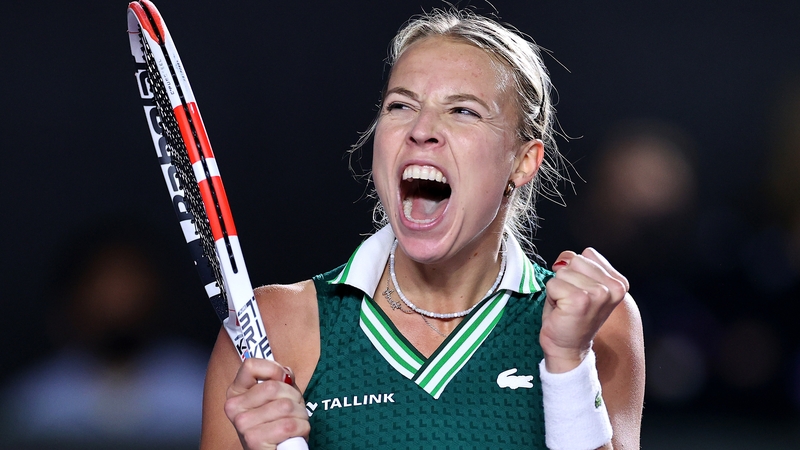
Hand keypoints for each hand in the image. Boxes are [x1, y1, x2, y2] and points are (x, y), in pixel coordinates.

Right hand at [224, 358, 309, 449]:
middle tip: (294, 408)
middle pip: (273, 387)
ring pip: (285, 406)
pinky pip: (289, 425)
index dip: (273, 369)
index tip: (283, 379)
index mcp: (236, 392)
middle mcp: (233, 407)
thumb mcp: (278, 396)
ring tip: (296, 421)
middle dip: (294, 397)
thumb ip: (281, 380)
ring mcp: (242, 424)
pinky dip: (302, 428)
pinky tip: (295, 433)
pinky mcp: (254, 440)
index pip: (250, 365)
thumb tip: (286, 373)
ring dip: (300, 414)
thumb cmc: (276, 424)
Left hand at [540, 248, 628, 372]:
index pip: (587, 254)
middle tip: (571, 300)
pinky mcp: (581, 300)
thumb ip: (578, 265)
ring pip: (562, 272)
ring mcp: (599, 293)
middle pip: (574, 260)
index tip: (580, 291)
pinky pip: (553, 284)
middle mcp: (614, 287)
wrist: (568, 348)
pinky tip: (562, 311)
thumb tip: (564, 259)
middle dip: (566, 279)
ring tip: (567, 306)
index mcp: (619, 282)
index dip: (575, 270)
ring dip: (558, 288)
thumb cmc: (572, 317)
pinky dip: (552, 296)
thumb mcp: (581, 284)